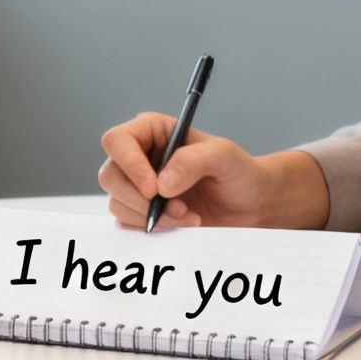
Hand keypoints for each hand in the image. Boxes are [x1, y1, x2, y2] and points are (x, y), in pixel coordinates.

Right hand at [97, 114, 327, 229]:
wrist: (250, 204)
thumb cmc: (238, 172)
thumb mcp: (224, 156)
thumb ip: (193, 161)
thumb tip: (161, 183)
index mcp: (152, 131)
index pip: (118, 141)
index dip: (129, 165)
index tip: (154, 189)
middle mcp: (139, 156)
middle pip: (110, 175)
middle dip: (142, 199)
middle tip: (178, 208)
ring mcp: (137, 185)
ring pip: (118, 203)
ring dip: (152, 216)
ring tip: (188, 215)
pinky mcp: (141, 210)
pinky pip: (128, 223)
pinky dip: (155, 228)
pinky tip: (183, 223)